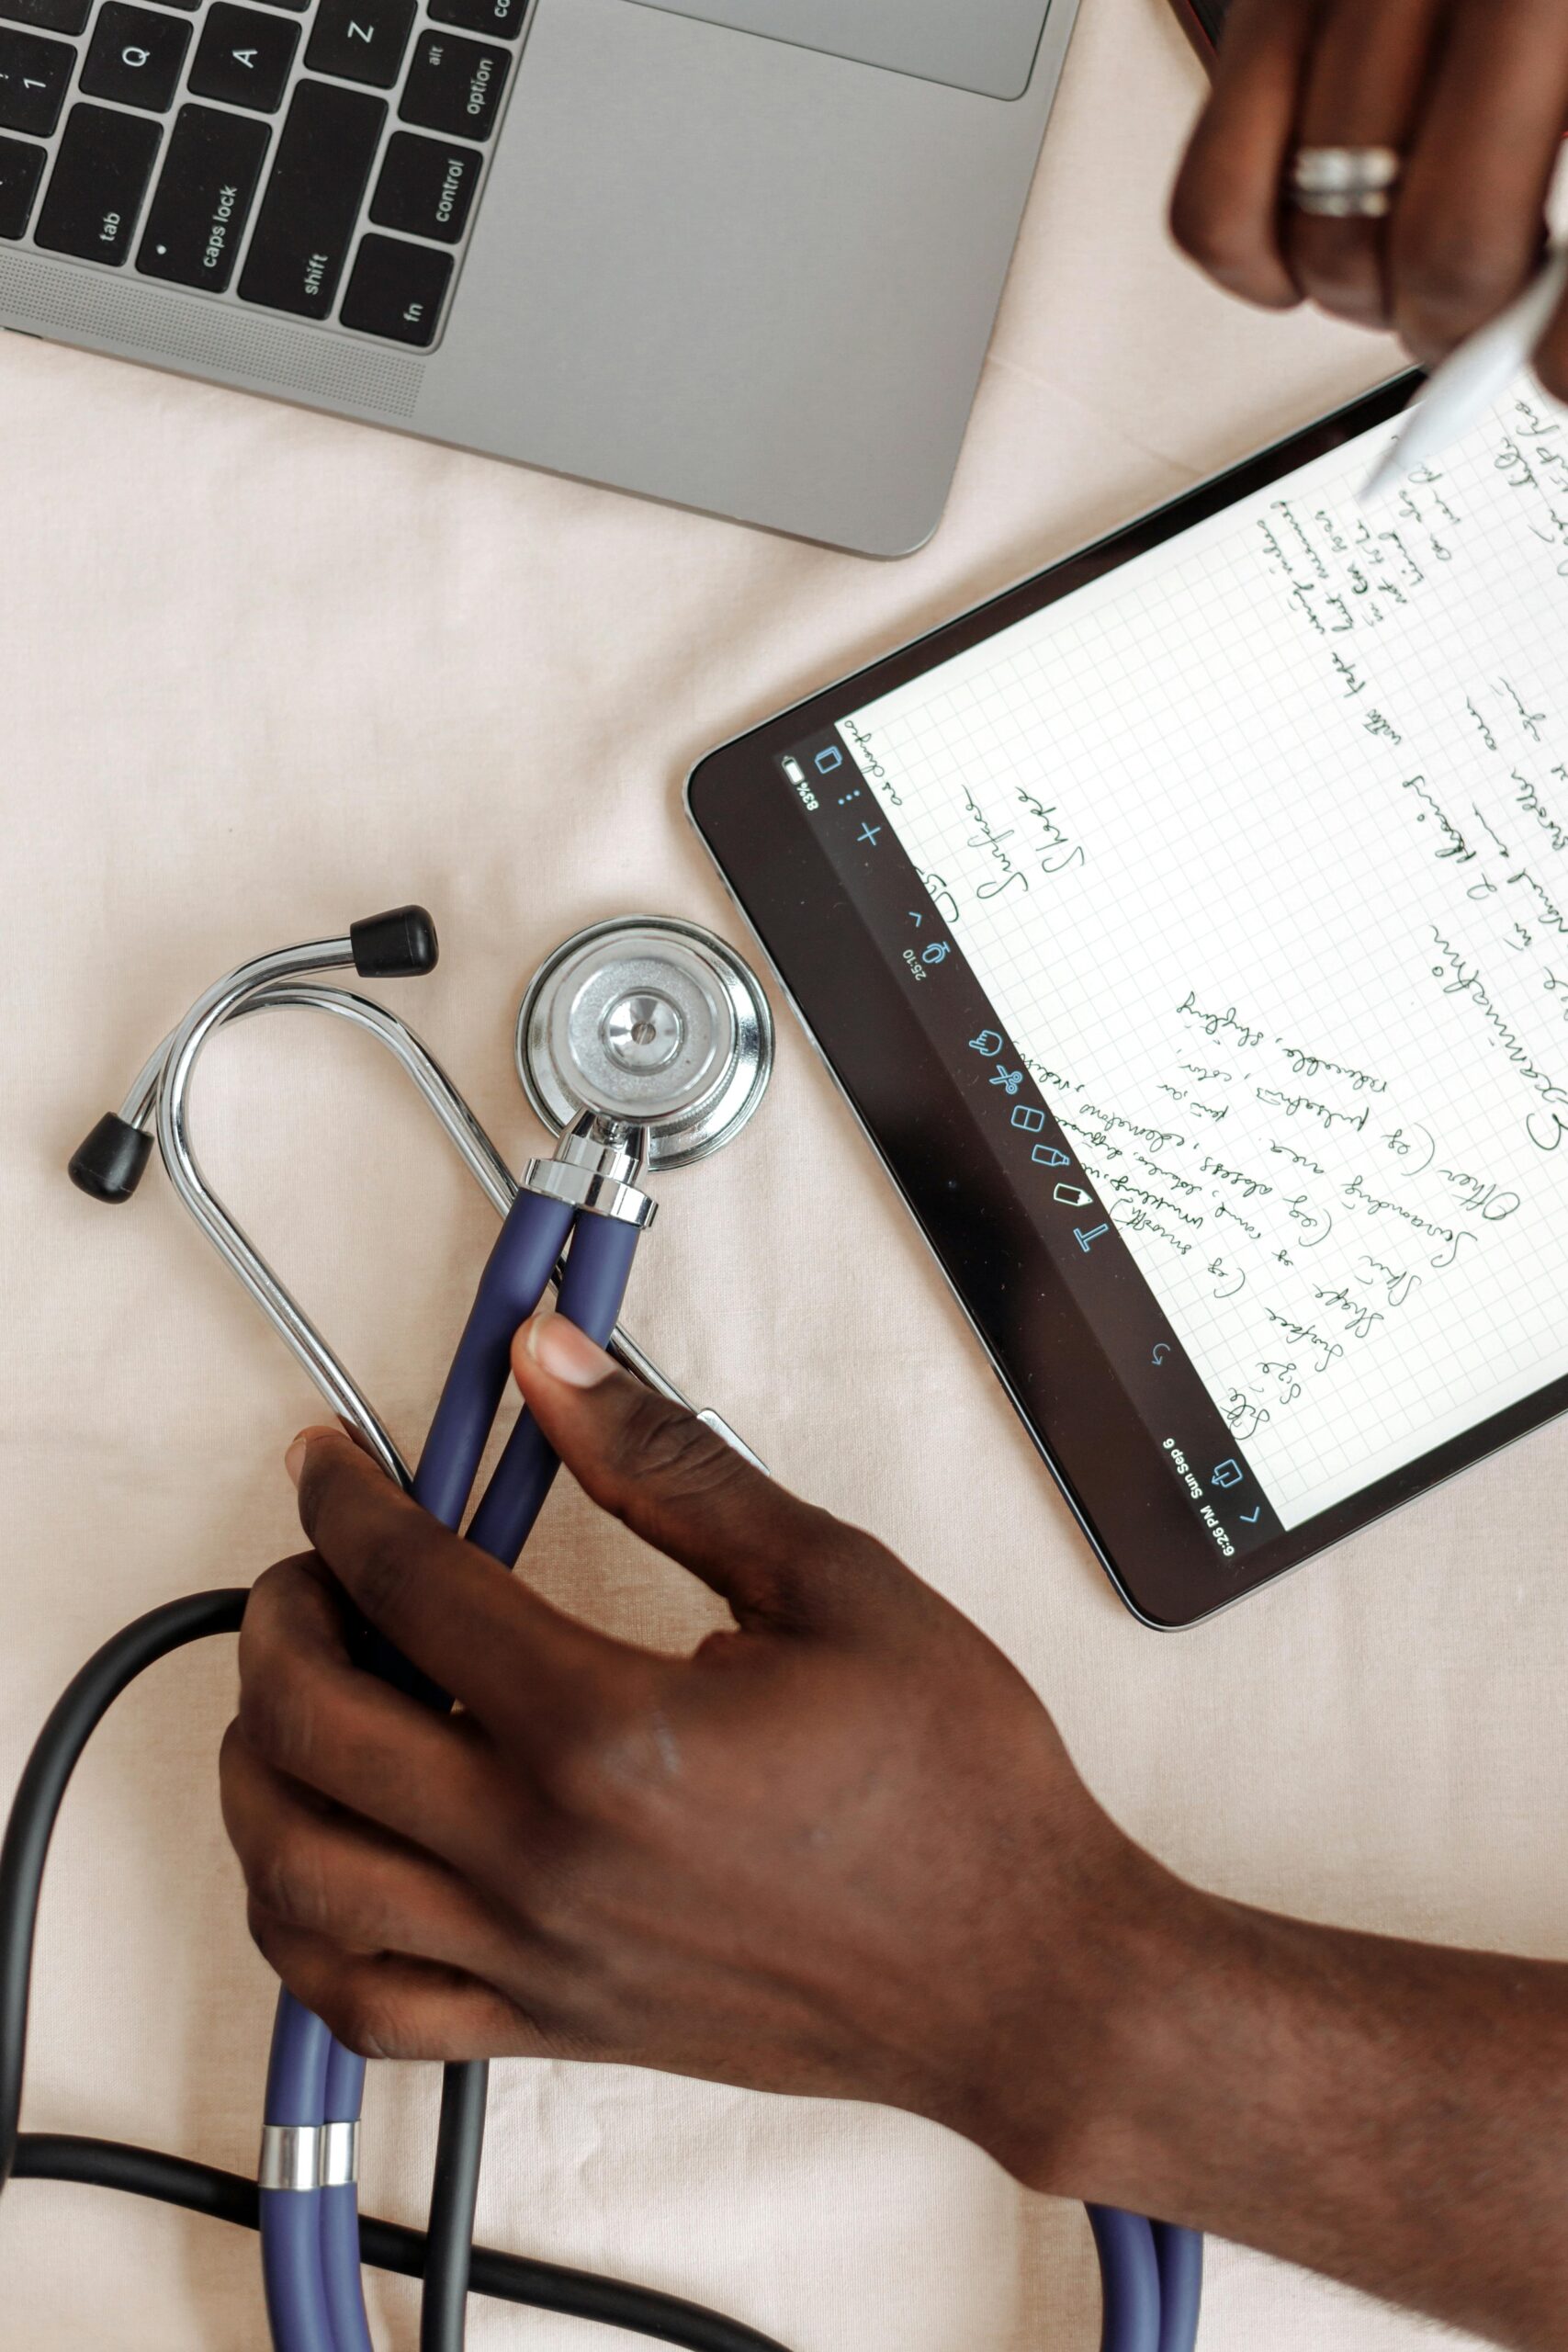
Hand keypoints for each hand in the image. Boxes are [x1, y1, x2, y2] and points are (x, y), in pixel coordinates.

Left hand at [220, 1311, 1181, 2191]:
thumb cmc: (952, 1789)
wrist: (1018, 1974)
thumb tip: (553, 1371)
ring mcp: (535, 1956)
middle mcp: (542, 1856)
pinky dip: (300, 1927)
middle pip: (312, 1725)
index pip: (408, 1585)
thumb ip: (670, 1467)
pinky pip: (359, 2005)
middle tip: (313, 1567)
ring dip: (261, 1765)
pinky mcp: (552, 2025)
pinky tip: (327, 1856)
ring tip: (304, 1696)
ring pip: (298, 1875)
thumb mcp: (832, 1581)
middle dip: (277, 1617)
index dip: (343, 1502)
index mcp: (607, 1733)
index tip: (332, 1464)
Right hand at [1169, 0, 1567, 398]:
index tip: (1556, 374)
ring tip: (1408, 272)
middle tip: (1478, 320)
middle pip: (1446, 253)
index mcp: (1564, 21)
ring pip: (1332, 245)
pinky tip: (1305, 253)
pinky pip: (1217, 204)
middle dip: (1460, 327)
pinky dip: (1255, 266)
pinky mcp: (1264, 6)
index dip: (1561, 353)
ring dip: (1371, 300)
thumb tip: (1555, 335)